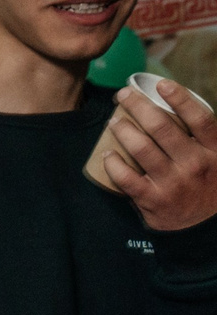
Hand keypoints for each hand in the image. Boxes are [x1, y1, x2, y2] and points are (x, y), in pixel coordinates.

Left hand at [103, 78, 216, 230]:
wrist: (205, 230)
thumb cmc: (209, 187)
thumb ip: (208, 139)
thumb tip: (185, 109)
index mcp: (215, 151)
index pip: (199, 118)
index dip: (180, 98)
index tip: (161, 84)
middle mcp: (195, 163)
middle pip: (162, 127)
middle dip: (138, 106)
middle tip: (123, 95)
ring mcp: (173, 182)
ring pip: (141, 148)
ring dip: (123, 130)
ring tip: (114, 121)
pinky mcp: (153, 200)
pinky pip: (126, 178)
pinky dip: (114, 164)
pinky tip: (107, 153)